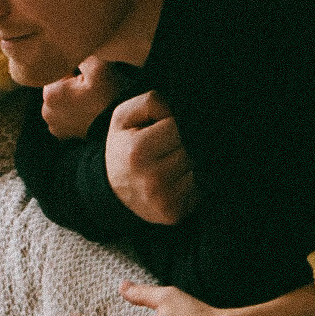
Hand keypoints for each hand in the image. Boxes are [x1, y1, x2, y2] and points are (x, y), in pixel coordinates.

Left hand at [41, 56, 122, 139]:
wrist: (119, 125)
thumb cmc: (109, 96)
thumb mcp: (98, 67)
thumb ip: (79, 55)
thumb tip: (71, 51)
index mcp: (50, 93)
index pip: (59, 70)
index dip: (76, 70)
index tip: (89, 78)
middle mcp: (46, 111)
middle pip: (59, 86)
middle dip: (73, 84)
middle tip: (92, 89)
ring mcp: (54, 125)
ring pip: (63, 99)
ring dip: (74, 97)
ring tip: (92, 100)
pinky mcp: (63, 134)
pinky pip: (66, 114)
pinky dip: (75, 110)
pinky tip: (89, 111)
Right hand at [104, 91, 195, 224]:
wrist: (113, 191)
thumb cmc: (123, 147)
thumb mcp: (124, 116)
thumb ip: (152, 102)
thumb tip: (181, 108)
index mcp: (138, 151)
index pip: (180, 126)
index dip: (178, 122)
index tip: (169, 125)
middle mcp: (152, 178)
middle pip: (193, 148)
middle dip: (190, 141)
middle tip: (175, 143)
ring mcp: (165, 199)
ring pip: (201, 166)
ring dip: (195, 159)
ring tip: (176, 158)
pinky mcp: (175, 213)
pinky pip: (201, 187)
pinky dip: (196, 179)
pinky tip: (180, 176)